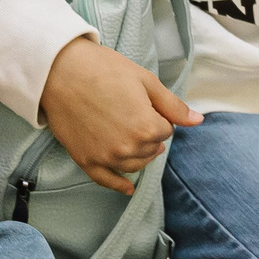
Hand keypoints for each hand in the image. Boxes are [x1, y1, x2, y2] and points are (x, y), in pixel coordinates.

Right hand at [37, 37, 201, 194]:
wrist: (59, 71)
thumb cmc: (104, 70)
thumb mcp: (146, 81)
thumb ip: (173, 106)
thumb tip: (198, 121)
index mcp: (147, 128)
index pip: (166, 130)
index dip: (157, 115)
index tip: (142, 102)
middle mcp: (127, 148)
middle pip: (151, 149)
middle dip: (148, 134)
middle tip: (132, 112)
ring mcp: (105, 157)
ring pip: (134, 164)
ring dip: (138, 154)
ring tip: (131, 137)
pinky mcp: (85, 161)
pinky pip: (107, 181)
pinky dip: (119, 185)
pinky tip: (128, 188)